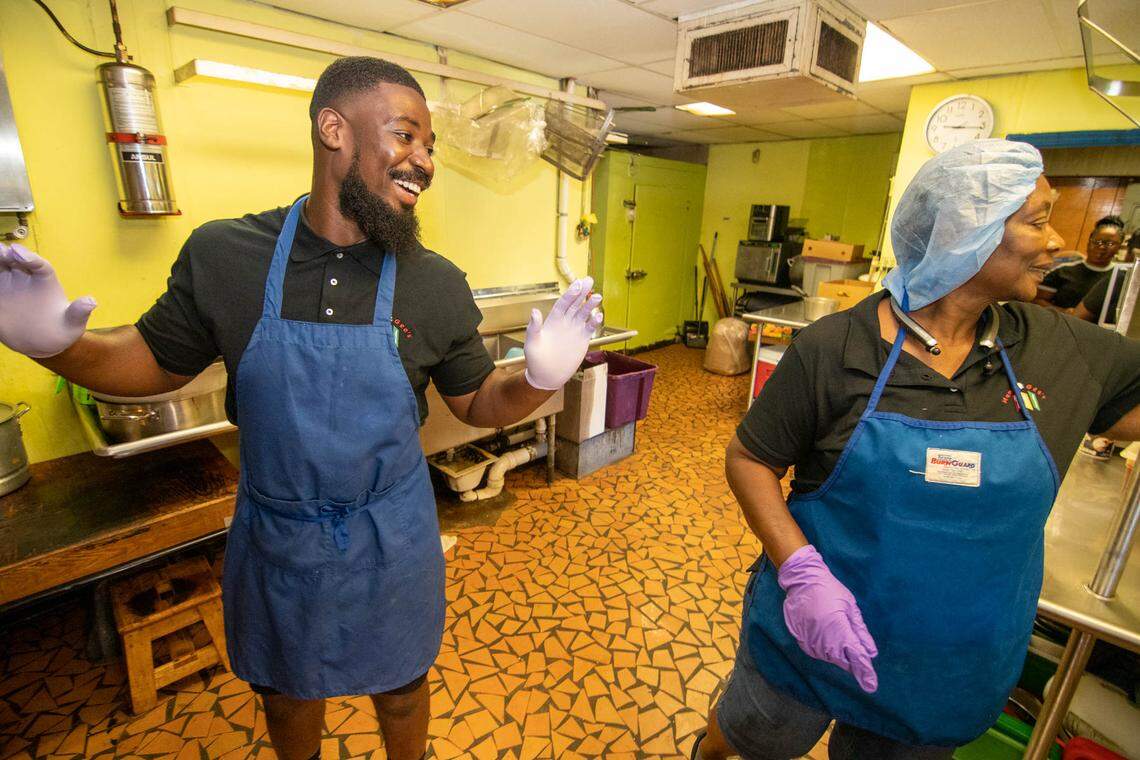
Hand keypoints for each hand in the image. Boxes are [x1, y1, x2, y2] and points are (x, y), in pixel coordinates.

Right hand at [0, 243, 96, 357]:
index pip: (37, 264)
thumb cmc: (62, 330)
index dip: (28, 257)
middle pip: (12, 259)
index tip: (16, 251)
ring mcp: (6, 284)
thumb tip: (92, 302)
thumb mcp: (73, 323)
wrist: (42, 342)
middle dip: (2, 253)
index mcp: (44, 279)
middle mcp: (23, 276)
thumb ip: (78, 312)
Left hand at [523, 277, 602, 390]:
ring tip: (598, 296)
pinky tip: (599, 315)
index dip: (570, 294)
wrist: (547, 376)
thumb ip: (534, 328)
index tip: (577, 285)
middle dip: (582, 292)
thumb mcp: (532, 343)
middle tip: (589, 279)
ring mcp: (574, 330)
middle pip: (575, 303)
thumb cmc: (535, 360)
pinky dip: (595, 322)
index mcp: (552, 320)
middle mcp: (565, 322)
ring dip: (590, 304)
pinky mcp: (582, 339)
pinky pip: (590, 327)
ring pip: (584, 313)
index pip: (563, 303)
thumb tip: (534, 311)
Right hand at [778, 545, 878, 692]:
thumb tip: (871, 653)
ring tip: (836, 631)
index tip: (871, 686)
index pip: (856, 657)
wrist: (803, 581)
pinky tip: (826, 634)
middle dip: (851, 660)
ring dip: (838, 653)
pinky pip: (818, 652)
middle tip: (854, 646)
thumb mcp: (851, 607)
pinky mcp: (802, 640)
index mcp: (840, 630)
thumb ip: (860, 632)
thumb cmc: (830, 591)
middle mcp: (825, 640)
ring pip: (830, 657)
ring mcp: (811, 641)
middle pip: (843, 661)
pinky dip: (826, 649)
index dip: (865, 672)